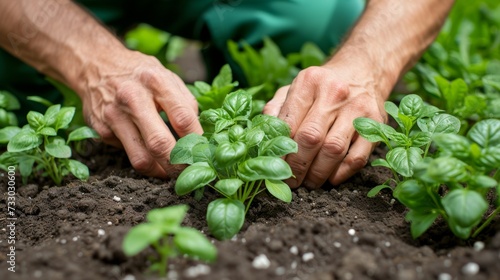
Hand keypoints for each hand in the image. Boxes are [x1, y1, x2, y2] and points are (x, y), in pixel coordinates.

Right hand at [79, 50, 201, 176]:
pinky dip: (144, 159)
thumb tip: (198, 135)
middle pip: (160, 144)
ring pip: (141, 158)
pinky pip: (128, 154)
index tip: (205, 153)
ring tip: (173, 172)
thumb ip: (186, 103)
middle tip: (191, 173)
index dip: (197, 141)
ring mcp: (114, 116)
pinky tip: (151, 154)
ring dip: (161, 172)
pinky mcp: (102, 130)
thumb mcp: (167, 76)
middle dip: (179, 166)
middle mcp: (132, 98)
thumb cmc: (140, 73)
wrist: (95, 64)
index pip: (183, 118)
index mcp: (155, 81)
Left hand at [263, 64, 387, 187]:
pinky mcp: (376, 124)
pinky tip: (330, 178)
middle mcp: (334, 92)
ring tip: (308, 183)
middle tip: (290, 181)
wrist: (362, 72)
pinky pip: (357, 157)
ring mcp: (358, 108)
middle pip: (310, 138)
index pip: (288, 123)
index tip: (274, 166)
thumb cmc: (320, 87)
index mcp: (309, 82)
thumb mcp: (294, 88)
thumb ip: (275, 110)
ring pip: (333, 150)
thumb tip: (262, 137)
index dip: (279, 150)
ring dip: (317, 173)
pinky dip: (341, 173)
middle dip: (296, 166)